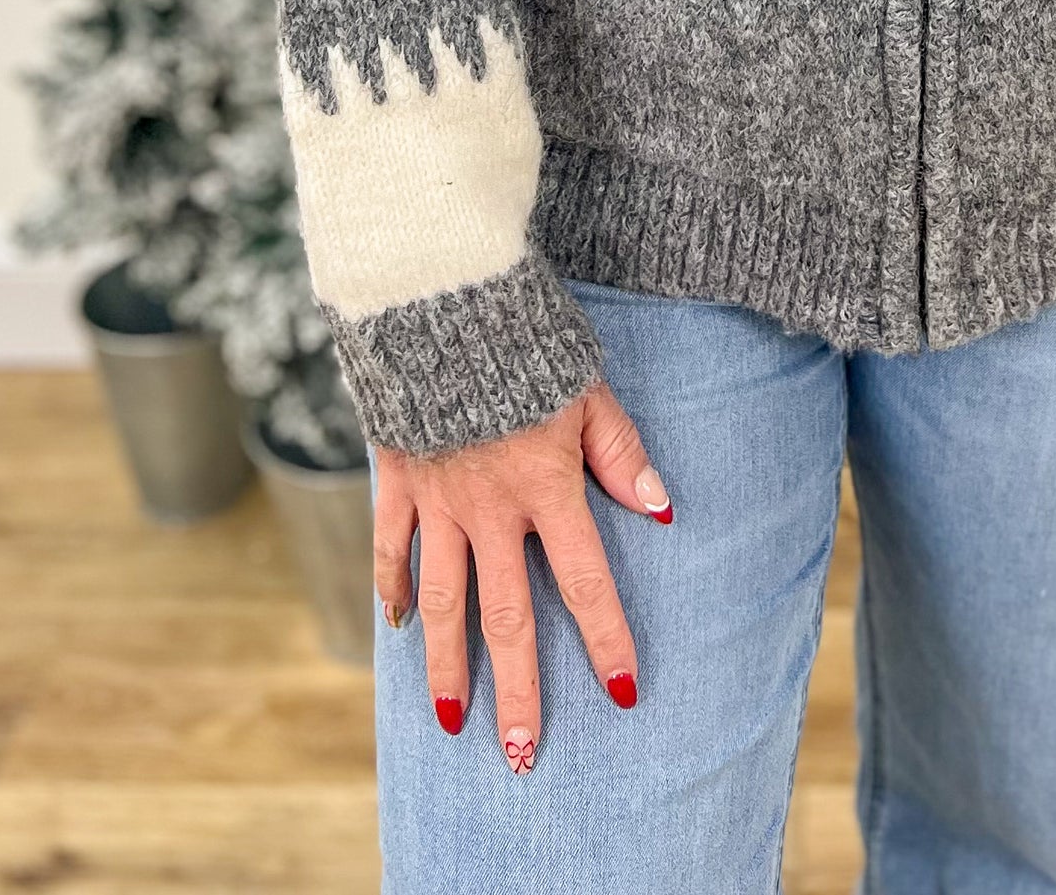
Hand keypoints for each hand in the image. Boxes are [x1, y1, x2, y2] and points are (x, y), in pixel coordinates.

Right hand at [372, 378, 670, 771]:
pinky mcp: (398, 479)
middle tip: (523, 755)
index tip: (625, 692)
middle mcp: (492, 508)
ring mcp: (439, 500)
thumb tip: (662, 508)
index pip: (585, 581)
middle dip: (517, 690)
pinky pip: (393, 546)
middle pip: (506, 617)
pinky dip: (393, 587)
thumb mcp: (589, 389)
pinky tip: (397, 627)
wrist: (444, 298)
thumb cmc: (529, 340)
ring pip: (443, 601)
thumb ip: (620, 453)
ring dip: (449, 667)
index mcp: (547, 487)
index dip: (606, 639)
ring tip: (455, 724)